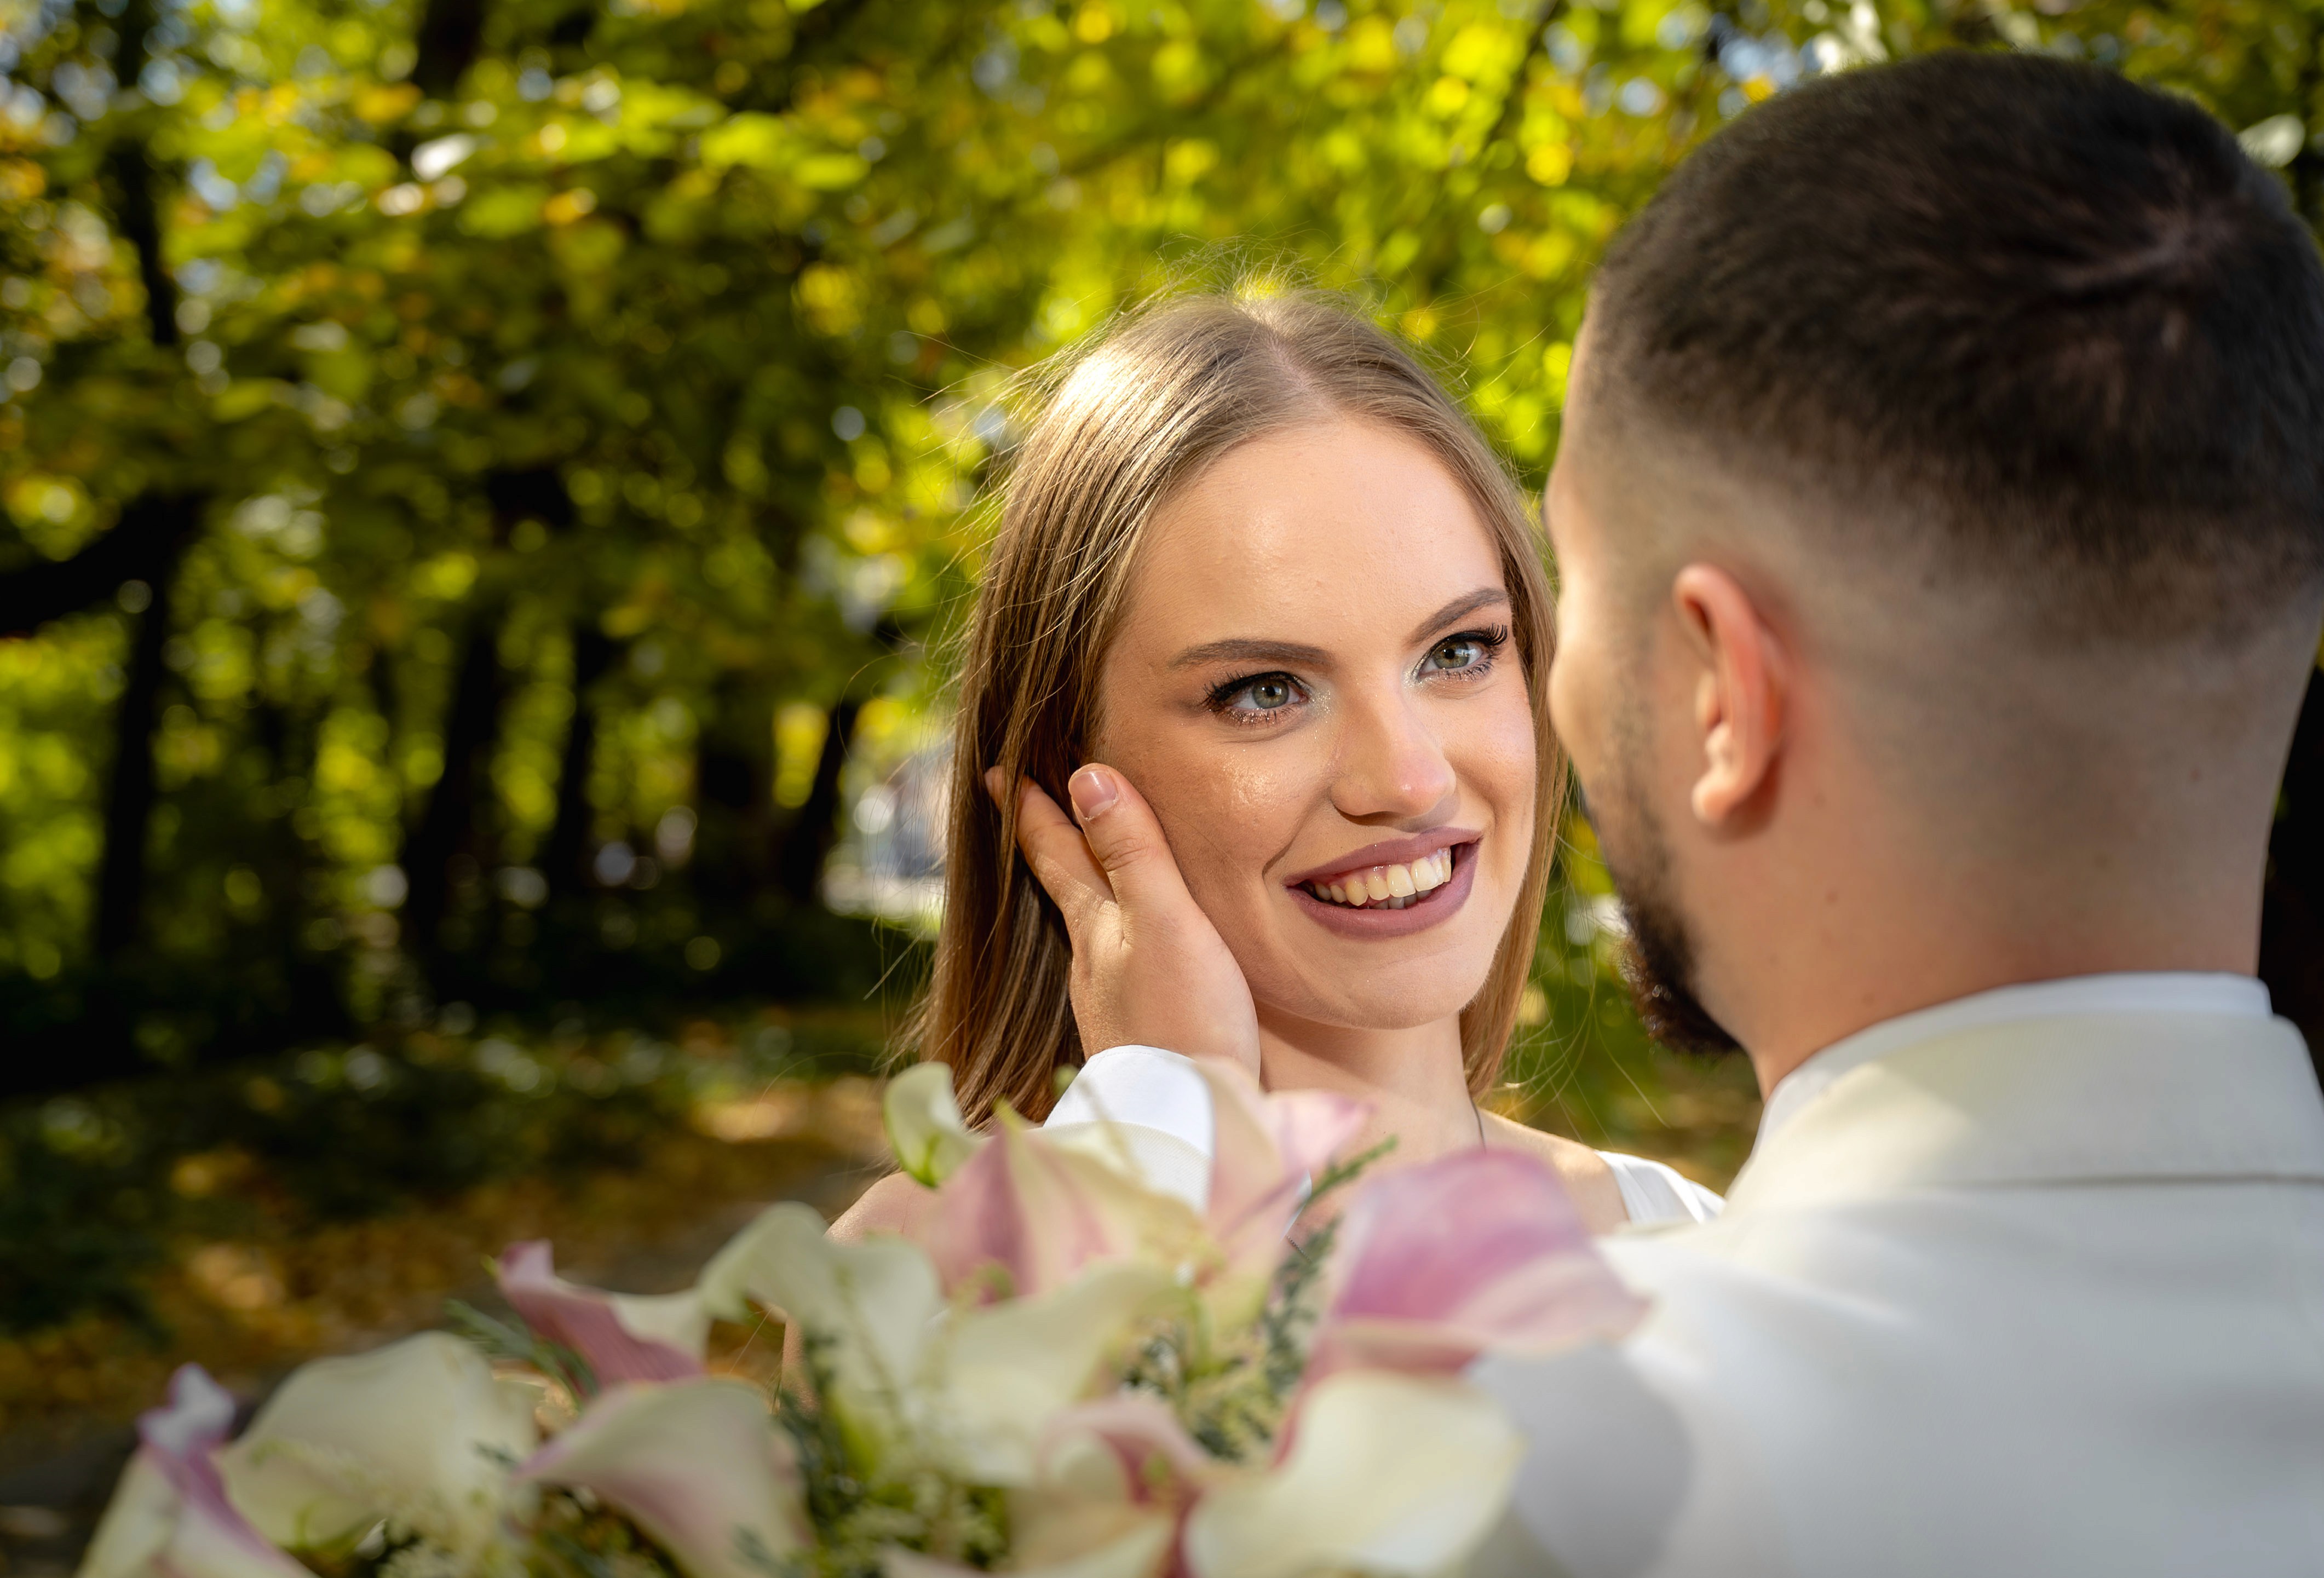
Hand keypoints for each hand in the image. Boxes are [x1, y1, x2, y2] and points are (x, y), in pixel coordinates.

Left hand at [990, 764, 1262, 1079]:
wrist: (1190, 1127)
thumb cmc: (1183, 1020)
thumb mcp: (1164, 922)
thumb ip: (1132, 853)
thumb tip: (1087, 777)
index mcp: (1094, 928)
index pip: (1054, 853)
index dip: (1029, 810)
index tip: (993, 774)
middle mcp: (1092, 964)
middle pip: (1065, 888)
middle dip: (1049, 843)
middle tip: (1023, 805)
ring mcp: (1111, 1005)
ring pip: (1090, 929)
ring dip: (1084, 890)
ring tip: (1084, 866)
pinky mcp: (1139, 1038)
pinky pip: (1121, 966)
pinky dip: (1119, 938)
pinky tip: (1137, 950)